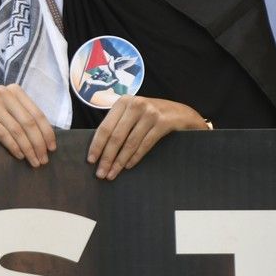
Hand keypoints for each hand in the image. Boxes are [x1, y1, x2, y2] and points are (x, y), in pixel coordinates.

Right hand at [0, 84, 56, 167]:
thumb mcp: (10, 117)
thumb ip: (26, 120)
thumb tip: (50, 141)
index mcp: (14, 90)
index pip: (37, 114)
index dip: (47, 133)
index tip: (52, 149)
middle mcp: (3, 92)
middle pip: (29, 122)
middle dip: (39, 144)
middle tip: (43, 160)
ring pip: (18, 130)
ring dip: (28, 149)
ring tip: (34, 162)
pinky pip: (4, 134)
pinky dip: (14, 147)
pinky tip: (19, 156)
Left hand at [87, 95, 206, 179]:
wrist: (184, 113)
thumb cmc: (154, 116)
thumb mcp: (134, 114)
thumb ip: (120, 124)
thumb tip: (100, 148)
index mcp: (123, 102)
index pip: (105, 127)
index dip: (96, 145)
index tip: (90, 160)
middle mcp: (135, 105)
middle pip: (115, 136)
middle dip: (107, 157)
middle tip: (101, 173)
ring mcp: (150, 113)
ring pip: (129, 142)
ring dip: (119, 161)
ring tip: (113, 173)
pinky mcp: (163, 122)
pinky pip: (145, 144)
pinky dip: (135, 157)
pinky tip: (128, 166)